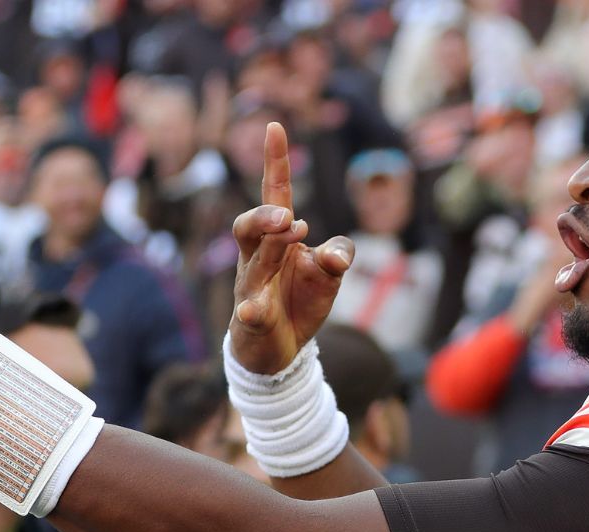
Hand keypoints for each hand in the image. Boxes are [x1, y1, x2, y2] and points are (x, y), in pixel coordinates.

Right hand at [229, 122, 353, 373]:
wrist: (282, 349)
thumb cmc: (300, 298)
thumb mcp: (329, 272)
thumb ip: (340, 254)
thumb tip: (338, 256)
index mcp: (277, 238)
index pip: (275, 195)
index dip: (275, 162)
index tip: (276, 126)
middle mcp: (257, 258)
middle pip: (249, 227)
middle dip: (265, 215)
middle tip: (289, 214)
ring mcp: (251, 288)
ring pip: (254, 264)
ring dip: (271, 249)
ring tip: (293, 231)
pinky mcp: (252, 320)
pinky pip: (248, 312)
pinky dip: (252, 310)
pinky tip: (254, 310)